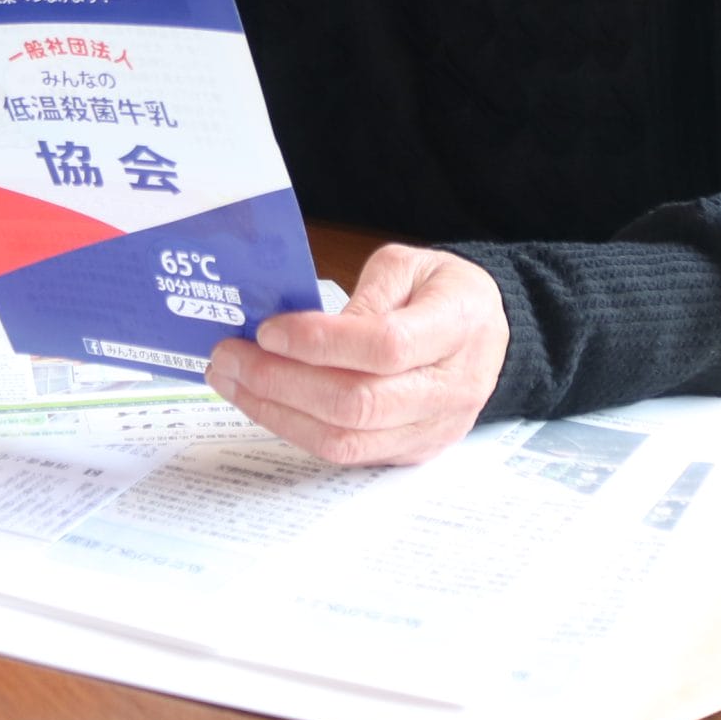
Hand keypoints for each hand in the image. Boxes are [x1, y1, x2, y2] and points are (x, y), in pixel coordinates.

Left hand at [206, 244, 507, 465]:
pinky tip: (263, 401)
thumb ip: (367, 294)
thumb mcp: (410, 266)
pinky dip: (296, 429)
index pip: (385, 347)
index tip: (268, 330)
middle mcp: (450, 389)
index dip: (320, 343)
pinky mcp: (411, 452)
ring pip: (346, 439)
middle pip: (359, 403)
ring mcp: (432, 429)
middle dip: (282, 382)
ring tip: (232, 381)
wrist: (491, 333)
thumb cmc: (443, 291)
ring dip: (277, 413)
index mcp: (457, 326)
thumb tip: (306, 331)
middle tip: (229, 356)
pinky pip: (347, 454)